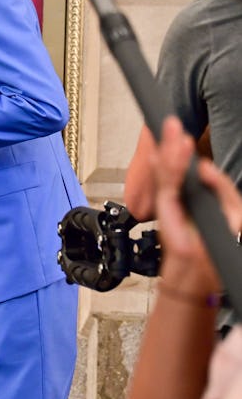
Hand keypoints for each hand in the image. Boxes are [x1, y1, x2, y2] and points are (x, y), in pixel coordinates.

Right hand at [153, 116, 241, 291]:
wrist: (201, 274)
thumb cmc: (212, 251)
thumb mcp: (232, 211)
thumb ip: (220, 187)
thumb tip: (204, 166)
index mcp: (191, 198)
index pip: (182, 169)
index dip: (179, 150)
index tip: (179, 133)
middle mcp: (178, 200)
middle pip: (172, 166)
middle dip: (172, 143)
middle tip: (170, 124)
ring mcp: (171, 205)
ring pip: (168, 172)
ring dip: (170, 150)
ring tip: (172, 131)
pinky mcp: (167, 212)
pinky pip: (167, 186)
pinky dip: (168, 168)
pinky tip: (171, 154)